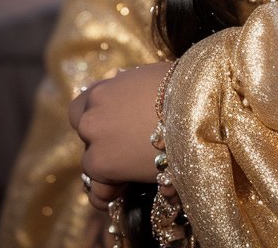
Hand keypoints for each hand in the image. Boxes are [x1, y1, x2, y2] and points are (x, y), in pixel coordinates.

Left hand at [69, 62, 173, 186]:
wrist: (193, 106)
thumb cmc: (182, 92)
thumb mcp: (152, 82)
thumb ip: (131, 94)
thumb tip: (135, 105)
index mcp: (106, 87)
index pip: (84, 104)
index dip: (98, 117)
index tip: (114, 127)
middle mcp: (93, 109)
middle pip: (84, 133)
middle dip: (100, 143)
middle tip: (122, 153)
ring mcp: (94, 135)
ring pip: (90, 161)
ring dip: (107, 169)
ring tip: (131, 176)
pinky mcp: (100, 162)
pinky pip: (97, 190)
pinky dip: (108, 195)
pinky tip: (123, 194)